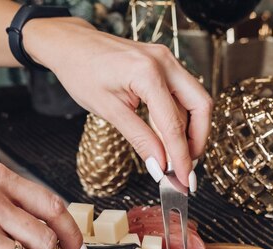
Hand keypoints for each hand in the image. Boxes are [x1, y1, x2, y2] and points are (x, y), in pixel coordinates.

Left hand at [24, 19, 212, 186]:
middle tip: (186, 167)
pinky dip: (179, 118)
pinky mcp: (164, 65)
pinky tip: (168, 137)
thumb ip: (138, 138)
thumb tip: (159, 165)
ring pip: (194, 100)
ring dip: (190, 130)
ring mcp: (167, 61)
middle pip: (201, 106)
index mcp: (148, 73)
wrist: (71, 46)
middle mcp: (165, 62)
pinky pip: (182, 94)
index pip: (173, 124)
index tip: (183, 180)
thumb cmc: (82, 72)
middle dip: (197, 140)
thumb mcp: (108, 110)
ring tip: (176, 156)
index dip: (180, 156)